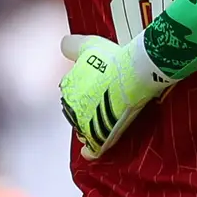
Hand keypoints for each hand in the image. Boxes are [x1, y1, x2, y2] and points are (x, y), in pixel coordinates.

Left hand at [57, 30, 168, 159]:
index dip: (85, 90)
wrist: (133, 74)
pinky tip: (91, 151)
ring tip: (103, 122)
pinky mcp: (99, 136)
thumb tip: (63, 44)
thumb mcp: (88, 45)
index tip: (96, 88)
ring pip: (84, 129)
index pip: (71, 92)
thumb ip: (72, 45)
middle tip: (104, 103)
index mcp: (68, 87)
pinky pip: (91, 149)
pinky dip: (90, 151)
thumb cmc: (113, 58)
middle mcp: (72, 107)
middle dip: (87, 109)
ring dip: (90, 127)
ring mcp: (85, 123)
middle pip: (77, 112)